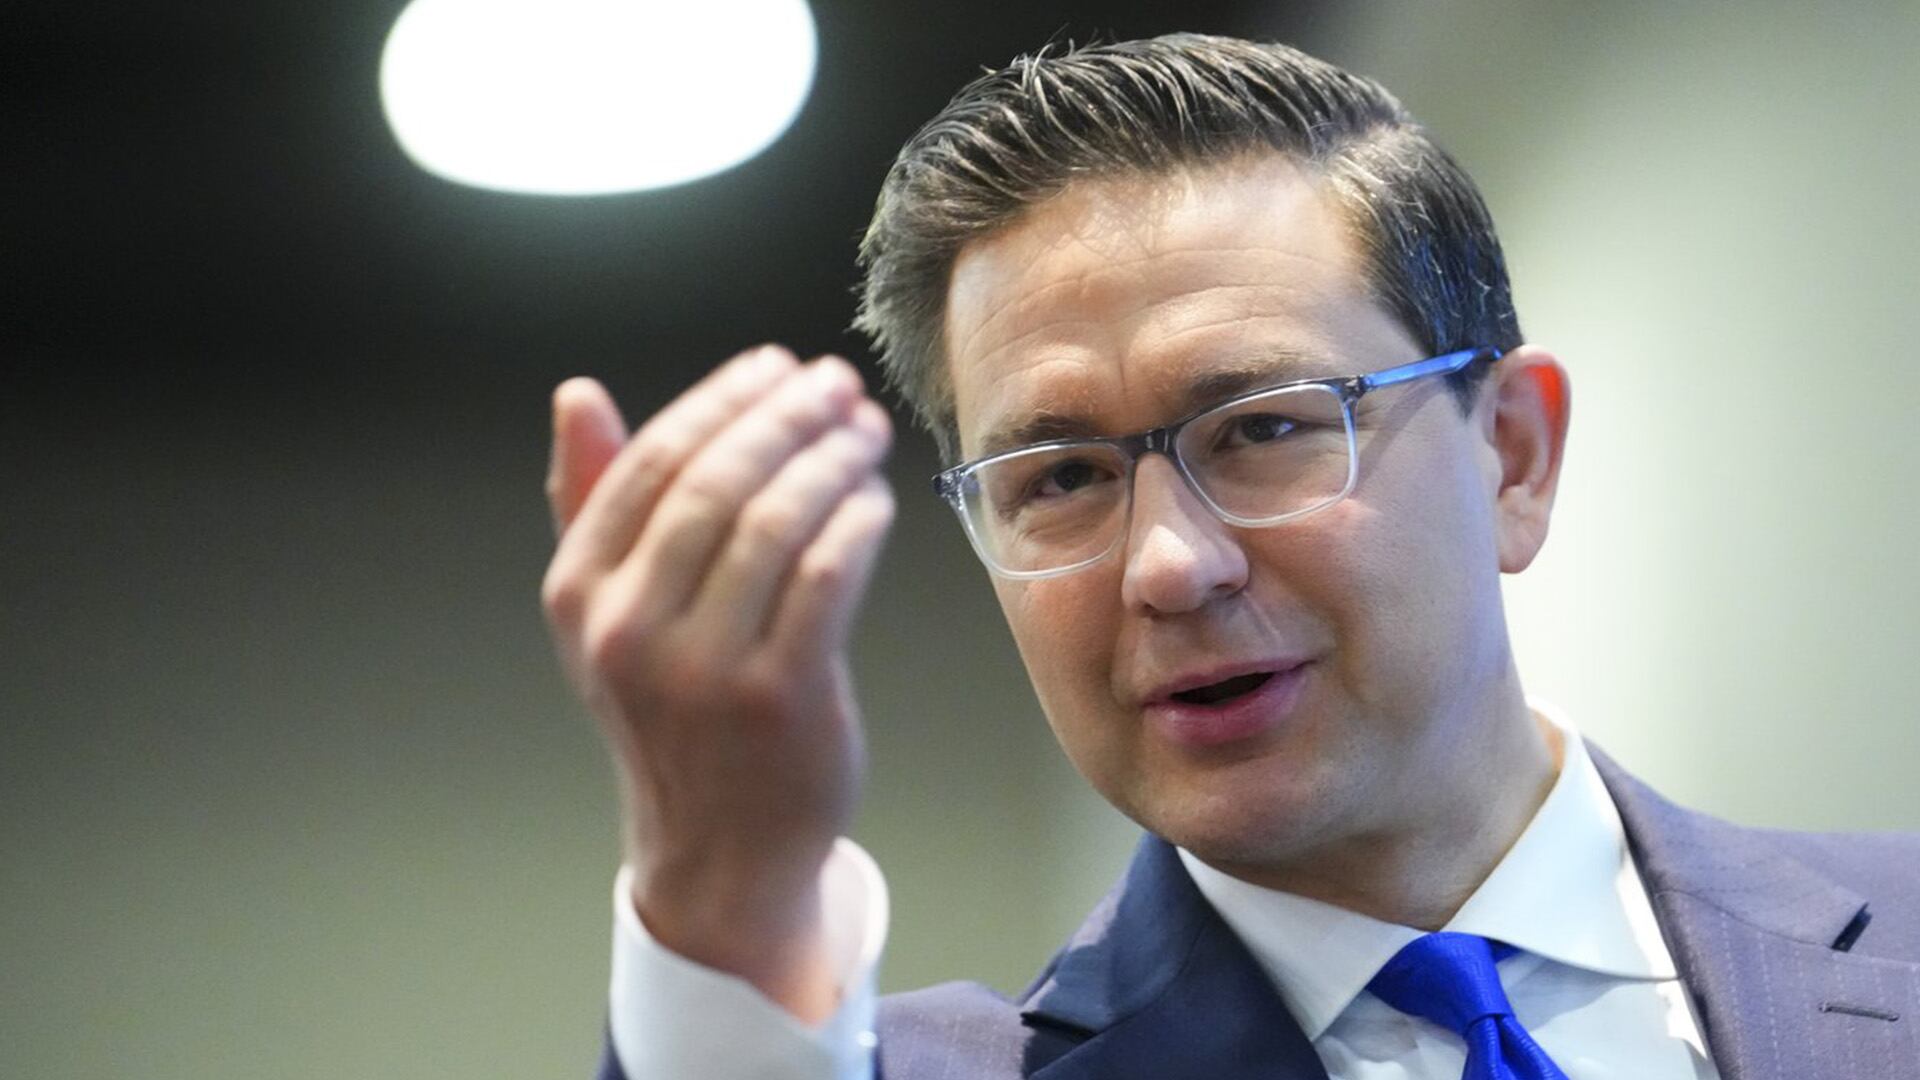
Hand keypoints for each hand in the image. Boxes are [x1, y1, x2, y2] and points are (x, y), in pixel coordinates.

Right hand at [541, 347, 894, 1020]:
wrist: (719, 847)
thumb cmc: (677, 712)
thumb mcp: (610, 615)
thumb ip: (593, 503)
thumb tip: (576, 395)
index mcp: (580, 593)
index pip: (653, 463)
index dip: (723, 400)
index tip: (777, 366)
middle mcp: (629, 629)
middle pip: (719, 482)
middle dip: (788, 417)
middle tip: (838, 384)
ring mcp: (703, 669)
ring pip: (778, 522)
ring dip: (833, 459)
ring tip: (866, 432)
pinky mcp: (779, 697)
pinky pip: (829, 577)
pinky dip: (859, 522)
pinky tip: (876, 498)